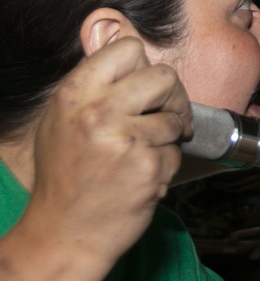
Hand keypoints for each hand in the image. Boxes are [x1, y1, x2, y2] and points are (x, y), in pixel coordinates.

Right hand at [27, 37, 191, 264]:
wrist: (64, 233)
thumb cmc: (67, 175)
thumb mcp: (63, 119)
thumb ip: (96, 87)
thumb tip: (134, 57)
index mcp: (75, 93)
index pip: (127, 47)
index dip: (143, 66)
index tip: (144, 87)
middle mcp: (98, 111)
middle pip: (163, 75)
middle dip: (172, 96)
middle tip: (166, 116)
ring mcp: (123, 138)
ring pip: (173, 117)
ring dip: (167, 137)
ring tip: (141, 154)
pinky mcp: (147, 165)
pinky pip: (175, 151)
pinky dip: (166, 164)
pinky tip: (141, 176)